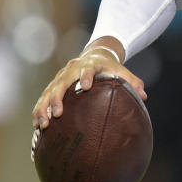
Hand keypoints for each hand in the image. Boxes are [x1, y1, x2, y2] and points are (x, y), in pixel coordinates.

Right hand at [31, 48, 146, 129]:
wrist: (94, 56)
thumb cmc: (109, 68)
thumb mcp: (121, 71)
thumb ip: (132, 82)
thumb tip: (144, 96)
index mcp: (88, 64)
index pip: (86, 69)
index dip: (86, 76)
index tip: (86, 86)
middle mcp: (71, 69)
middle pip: (61, 82)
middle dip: (58, 98)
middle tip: (58, 113)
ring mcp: (59, 78)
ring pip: (48, 92)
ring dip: (44, 108)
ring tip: (43, 124)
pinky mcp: (52, 86)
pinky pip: (43, 99)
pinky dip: (39, 110)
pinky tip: (37, 126)